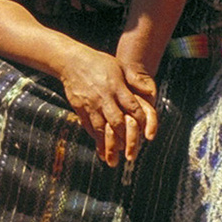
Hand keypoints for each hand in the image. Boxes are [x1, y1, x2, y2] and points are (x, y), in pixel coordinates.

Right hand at [59, 46, 158, 167]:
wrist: (70, 60)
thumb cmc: (99, 63)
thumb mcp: (120, 67)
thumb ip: (135, 81)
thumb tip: (151, 93)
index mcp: (117, 87)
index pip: (133, 108)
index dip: (142, 123)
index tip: (148, 135)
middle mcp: (104, 97)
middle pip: (117, 122)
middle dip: (125, 140)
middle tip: (131, 156)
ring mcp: (90, 104)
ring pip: (101, 128)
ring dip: (108, 146)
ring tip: (113, 161)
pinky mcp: (79, 108)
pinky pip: (88, 126)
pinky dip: (94, 138)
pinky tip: (100, 148)